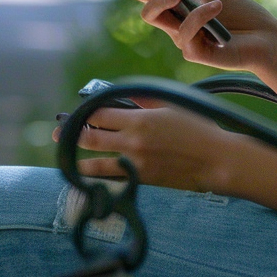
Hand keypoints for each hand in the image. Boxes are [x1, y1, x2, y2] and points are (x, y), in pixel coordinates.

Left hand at [53, 104, 234, 191]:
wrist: (217, 160)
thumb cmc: (198, 126)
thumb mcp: (170, 104)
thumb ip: (143, 99)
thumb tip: (121, 95)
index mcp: (139, 118)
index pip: (99, 113)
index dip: (85, 112)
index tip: (79, 110)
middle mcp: (132, 142)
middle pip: (91, 137)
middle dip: (72, 133)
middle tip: (59, 132)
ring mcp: (135, 164)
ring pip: (96, 163)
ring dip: (77, 158)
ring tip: (65, 155)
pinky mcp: (142, 181)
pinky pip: (112, 179)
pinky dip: (96, 177)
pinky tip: (86, 176)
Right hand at [125, 0, 276, 74]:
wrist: (267, 36)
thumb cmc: (241, 13)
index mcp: (178, 9)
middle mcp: (176, 26)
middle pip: (146, 10)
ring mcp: (185, 41)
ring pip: (158, 20)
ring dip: (168, 0)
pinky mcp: (195, 54)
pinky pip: (185, 33)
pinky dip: (199, 16)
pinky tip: (215, 6)